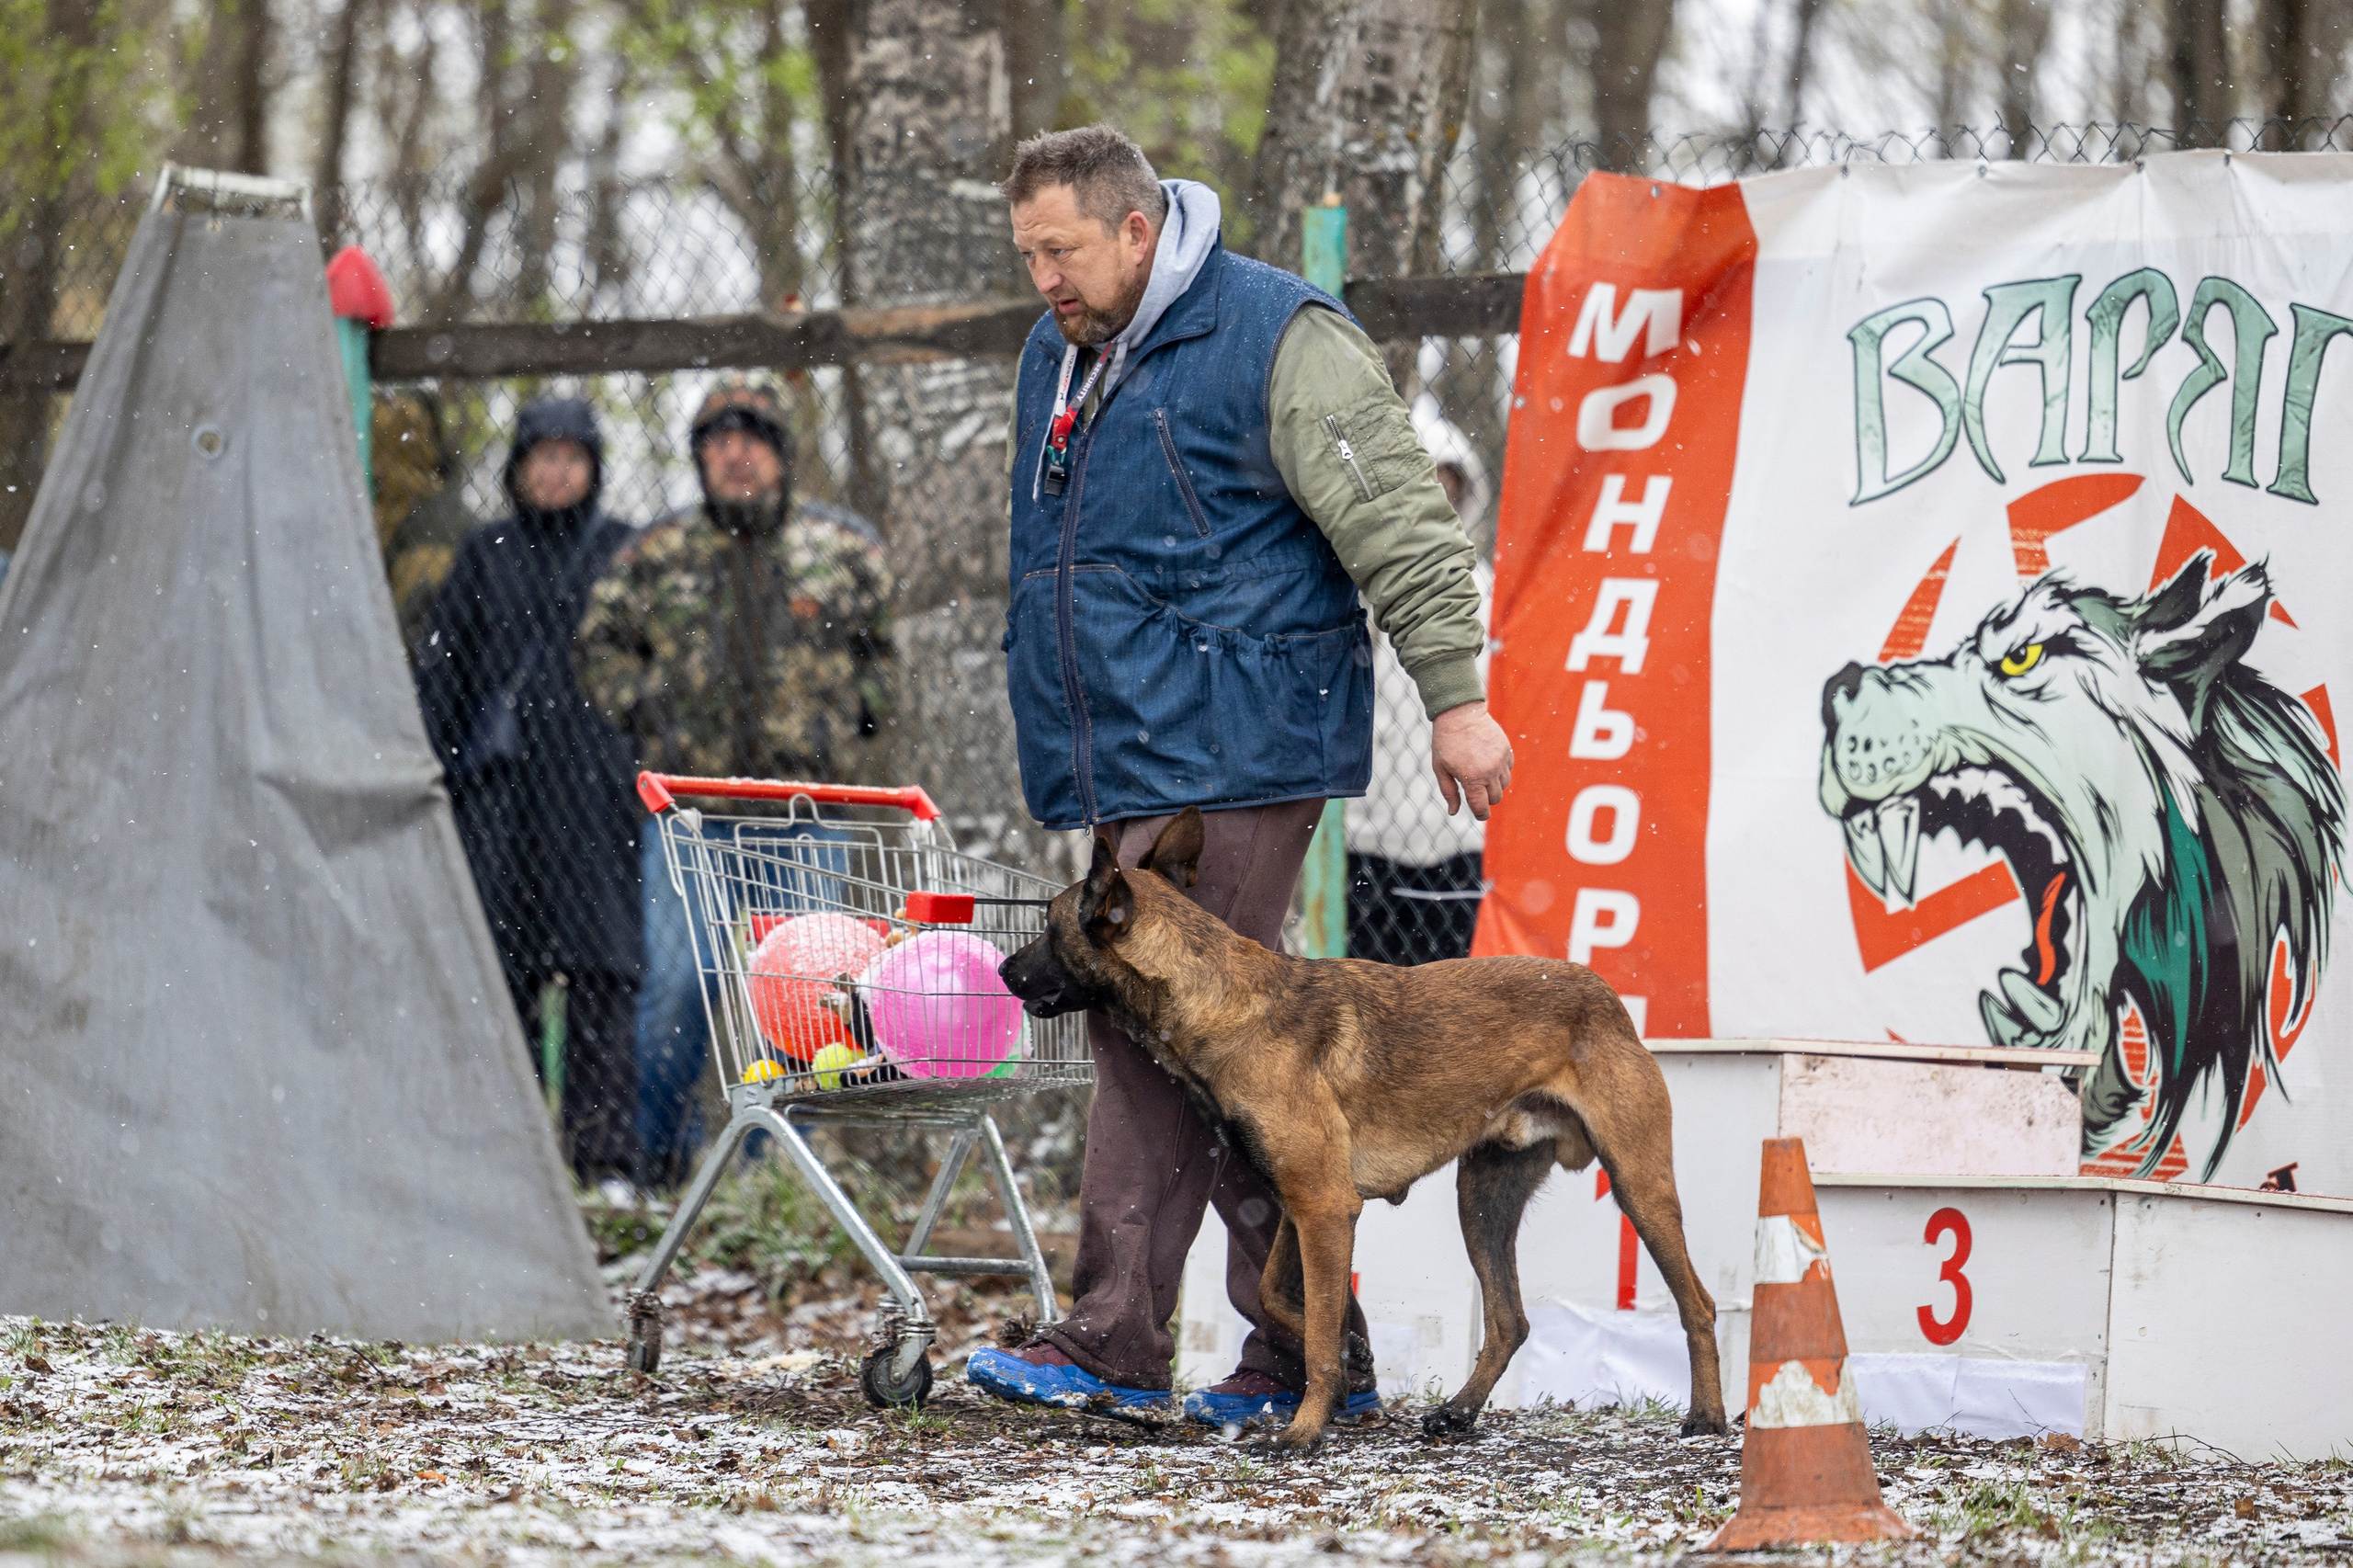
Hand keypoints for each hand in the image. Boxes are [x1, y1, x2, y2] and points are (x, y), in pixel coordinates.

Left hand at [1431, 701, 1513, 820]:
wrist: (1459, 713)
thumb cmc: (1446, 742)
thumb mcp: (1440, 769)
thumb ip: (1449, 792)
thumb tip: (1454, 812)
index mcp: (1473, 779)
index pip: (1482, 807)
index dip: (1480, 814)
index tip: (1479, 814)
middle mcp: (1490, 772)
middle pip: (1495, 798)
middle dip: (1485, 799)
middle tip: (1474, 789)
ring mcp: (1501, 761)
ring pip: (1504, 785)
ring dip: (1494, 785)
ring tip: (1480, 773)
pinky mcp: (1507, 750)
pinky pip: (1508, 769)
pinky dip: (1500, 771)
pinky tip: (1487, 762)